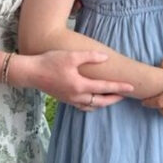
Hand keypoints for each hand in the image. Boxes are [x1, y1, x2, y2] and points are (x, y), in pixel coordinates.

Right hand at [12, 50, 133, 107]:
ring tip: (113, 97)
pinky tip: (94, 100)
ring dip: (104, 103)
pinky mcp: (65, 99)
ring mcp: (70, 99)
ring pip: (92, 106)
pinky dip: (92, 105)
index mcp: (80, 85)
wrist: (31, 73)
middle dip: (114, 99)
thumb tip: (105, 57)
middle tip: (125, 94)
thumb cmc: (50, 62)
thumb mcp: (71, 56)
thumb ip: (90, 57)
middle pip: (100, 101)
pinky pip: (83, 106)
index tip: (131, 87)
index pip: (104, 88)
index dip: (119, 87)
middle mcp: (76, 96)